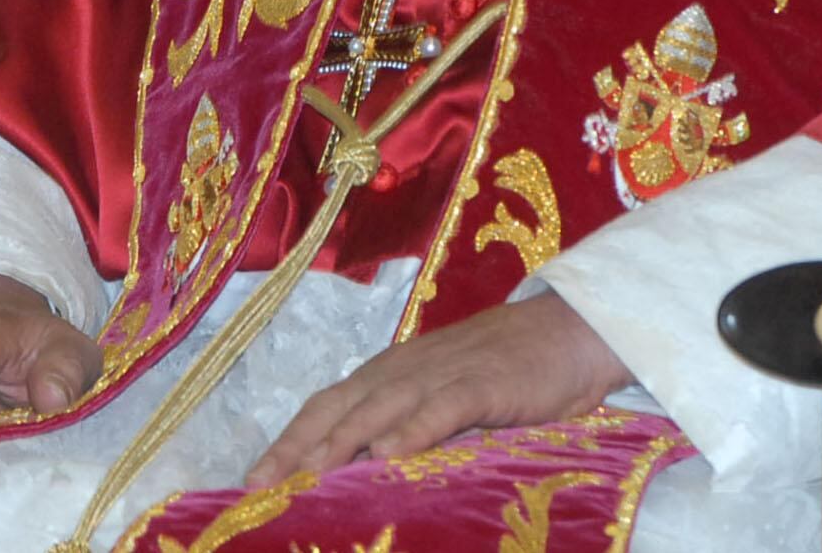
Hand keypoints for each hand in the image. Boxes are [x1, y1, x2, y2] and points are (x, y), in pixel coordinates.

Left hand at [244, 292, 630, 487]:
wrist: (570, 332)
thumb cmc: (506, 370)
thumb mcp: (446, 397)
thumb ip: (408, 426)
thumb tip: (364, 472)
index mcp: (392, 372)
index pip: (327, 405)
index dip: (289, 440)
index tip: (250, 481)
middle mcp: (405, 369)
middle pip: (338, 407)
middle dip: (296, 449)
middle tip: (259, 490)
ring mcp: (443, 373)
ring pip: (379, 407)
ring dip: (339, 443)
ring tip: (306, 478)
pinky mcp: (484, 383)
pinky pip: (441, 408)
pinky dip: (412, 430)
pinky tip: (389, 456)